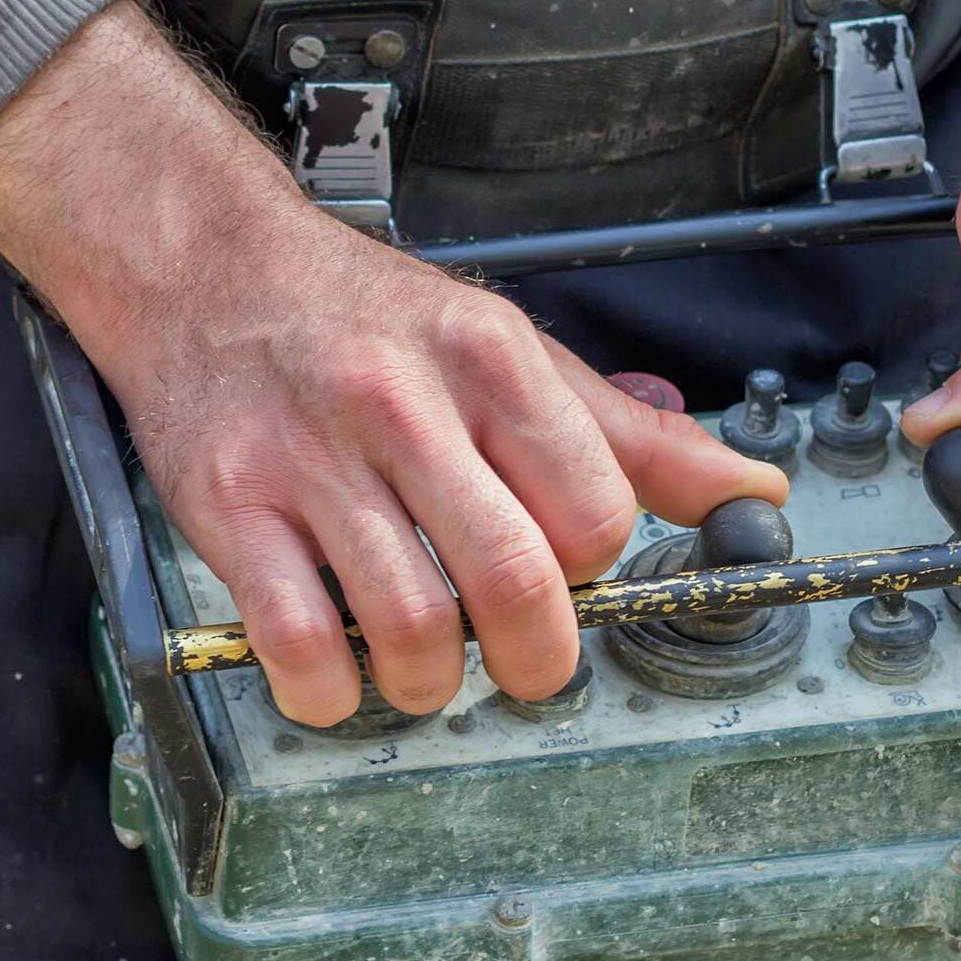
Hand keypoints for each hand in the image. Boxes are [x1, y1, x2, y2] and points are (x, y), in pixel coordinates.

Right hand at [0, 0, 785, 725]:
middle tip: (523, 665)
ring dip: (429, 684)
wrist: (209, 269)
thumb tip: (751, 493)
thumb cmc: (372, 322)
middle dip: (535, 659)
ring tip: (423, 669)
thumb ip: (629, 436)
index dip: (591, 570)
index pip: (593, 512)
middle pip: (515, 580)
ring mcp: (308, 457)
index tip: (564, 574)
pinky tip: (338, 677)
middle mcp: (403, 404)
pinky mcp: (226, 505)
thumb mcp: (511, 350)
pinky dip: (328, 691)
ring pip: (409, 625)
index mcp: (492, 361)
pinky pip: (294, 639)